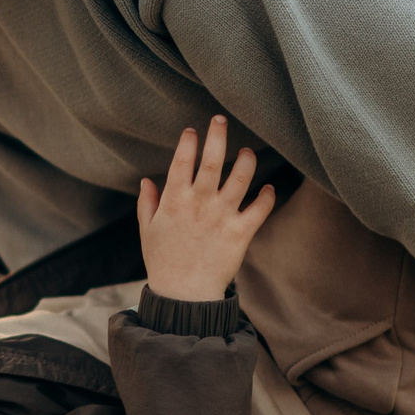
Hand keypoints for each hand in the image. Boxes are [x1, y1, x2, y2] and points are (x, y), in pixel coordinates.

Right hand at [136, 115, 275, 300]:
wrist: (185, 294)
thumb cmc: (163, 261)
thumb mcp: (148, 230)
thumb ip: (147, 203)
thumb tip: (146, 180)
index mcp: (174, 201)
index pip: (182, 161)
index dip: (188, 142)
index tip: (192, 130)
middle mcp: (199, 204)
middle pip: (213, 160)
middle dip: (217, 136)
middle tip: (221, 120)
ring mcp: (222, 216)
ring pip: (241, 178)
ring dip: (247, 160)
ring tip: (248, 152)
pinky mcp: (241, 232)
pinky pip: (260, 208)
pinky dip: (267, 195)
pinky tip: (267, 188)